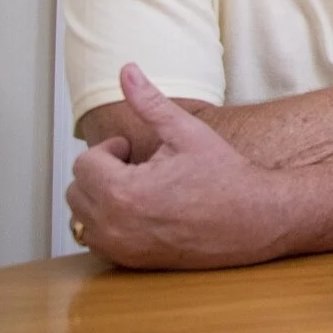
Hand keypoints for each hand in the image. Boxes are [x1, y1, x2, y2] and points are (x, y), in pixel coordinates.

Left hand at [65, 64, 292, 268]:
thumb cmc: (226, 177)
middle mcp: (115, 226)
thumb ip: (150, 102)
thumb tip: (126, 70)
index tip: (132, 148)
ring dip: (100, 200)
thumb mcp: (187, 133)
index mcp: (124, 192)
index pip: (84, 164)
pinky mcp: (132, 262)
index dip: (110, 150)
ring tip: (137, 188)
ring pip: (82, 218)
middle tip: (136, 166)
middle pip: (77, 191)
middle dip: (101, 174)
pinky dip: (109, 224)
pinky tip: (142, 211)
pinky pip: (97, 241)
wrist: (256, 219)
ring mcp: (122, 249)